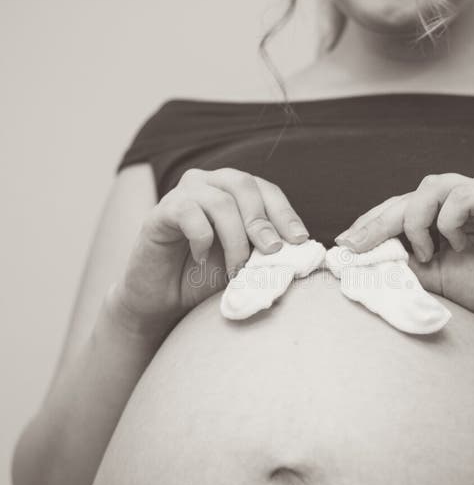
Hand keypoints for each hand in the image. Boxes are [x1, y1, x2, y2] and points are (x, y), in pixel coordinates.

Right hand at [110, 168, 309, 333]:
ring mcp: (183, 193)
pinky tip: (202, 259)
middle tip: (272, 251)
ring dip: (235, 240)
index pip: (265, 190)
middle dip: (262, 220)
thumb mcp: (246, 263)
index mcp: (234, 192)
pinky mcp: (161, 211)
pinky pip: (189, 213)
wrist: (163, 300)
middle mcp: (209, 184)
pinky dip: (202, 239)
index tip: (299, 240)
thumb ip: (267, 251)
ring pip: (220, 202)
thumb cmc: (207, 278)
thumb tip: (302, 249)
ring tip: (237, 270)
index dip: (285, 212)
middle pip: (244, 184)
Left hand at [335, 173, 473, 347]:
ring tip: (425, 253)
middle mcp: (459, 199)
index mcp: (441, 214)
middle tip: (356, 245)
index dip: (369, 222)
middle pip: (408, 196)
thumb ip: (401, 262)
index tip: (345, 244)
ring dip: (416, 220)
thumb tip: (361, 256)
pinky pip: (465, 195)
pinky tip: (457, 246)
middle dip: (377, 221)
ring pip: (432, 187)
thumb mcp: (431, 277)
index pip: (397, 207)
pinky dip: (450, 220)